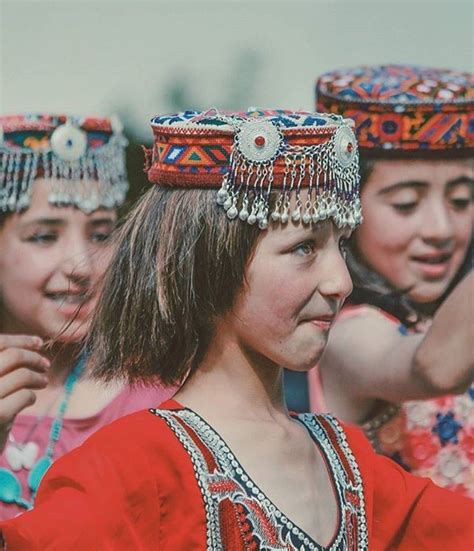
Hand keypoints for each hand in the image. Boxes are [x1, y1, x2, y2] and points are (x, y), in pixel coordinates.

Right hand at [0, 334, 49, 452]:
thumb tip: (33, 344)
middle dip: (33, 357)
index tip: (38, 342)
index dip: (20, 340)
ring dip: (38, 377)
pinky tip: (30, 399)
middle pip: (12, 356)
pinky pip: (24, 396)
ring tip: (43, 382)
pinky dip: (31, 396)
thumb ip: (1, 366)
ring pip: (21, 375)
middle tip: (45, 364)